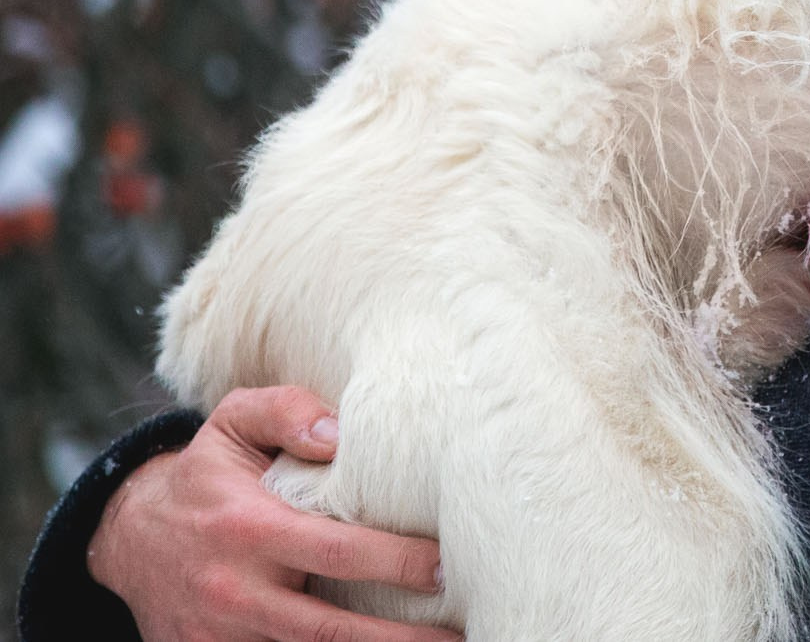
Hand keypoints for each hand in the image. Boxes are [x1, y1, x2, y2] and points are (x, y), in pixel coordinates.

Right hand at [88, 386, 461, 641]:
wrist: (130, 536)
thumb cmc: (205, 474)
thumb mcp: (234, 422)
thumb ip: (288, 411)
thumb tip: (341, 436)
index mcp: (249, 529)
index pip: (338, 553)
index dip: (397, 564)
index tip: (446, 567)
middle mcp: (236, 591)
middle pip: (330, 630)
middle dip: (399, 640)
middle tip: (457, 636)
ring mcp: (221, 634)